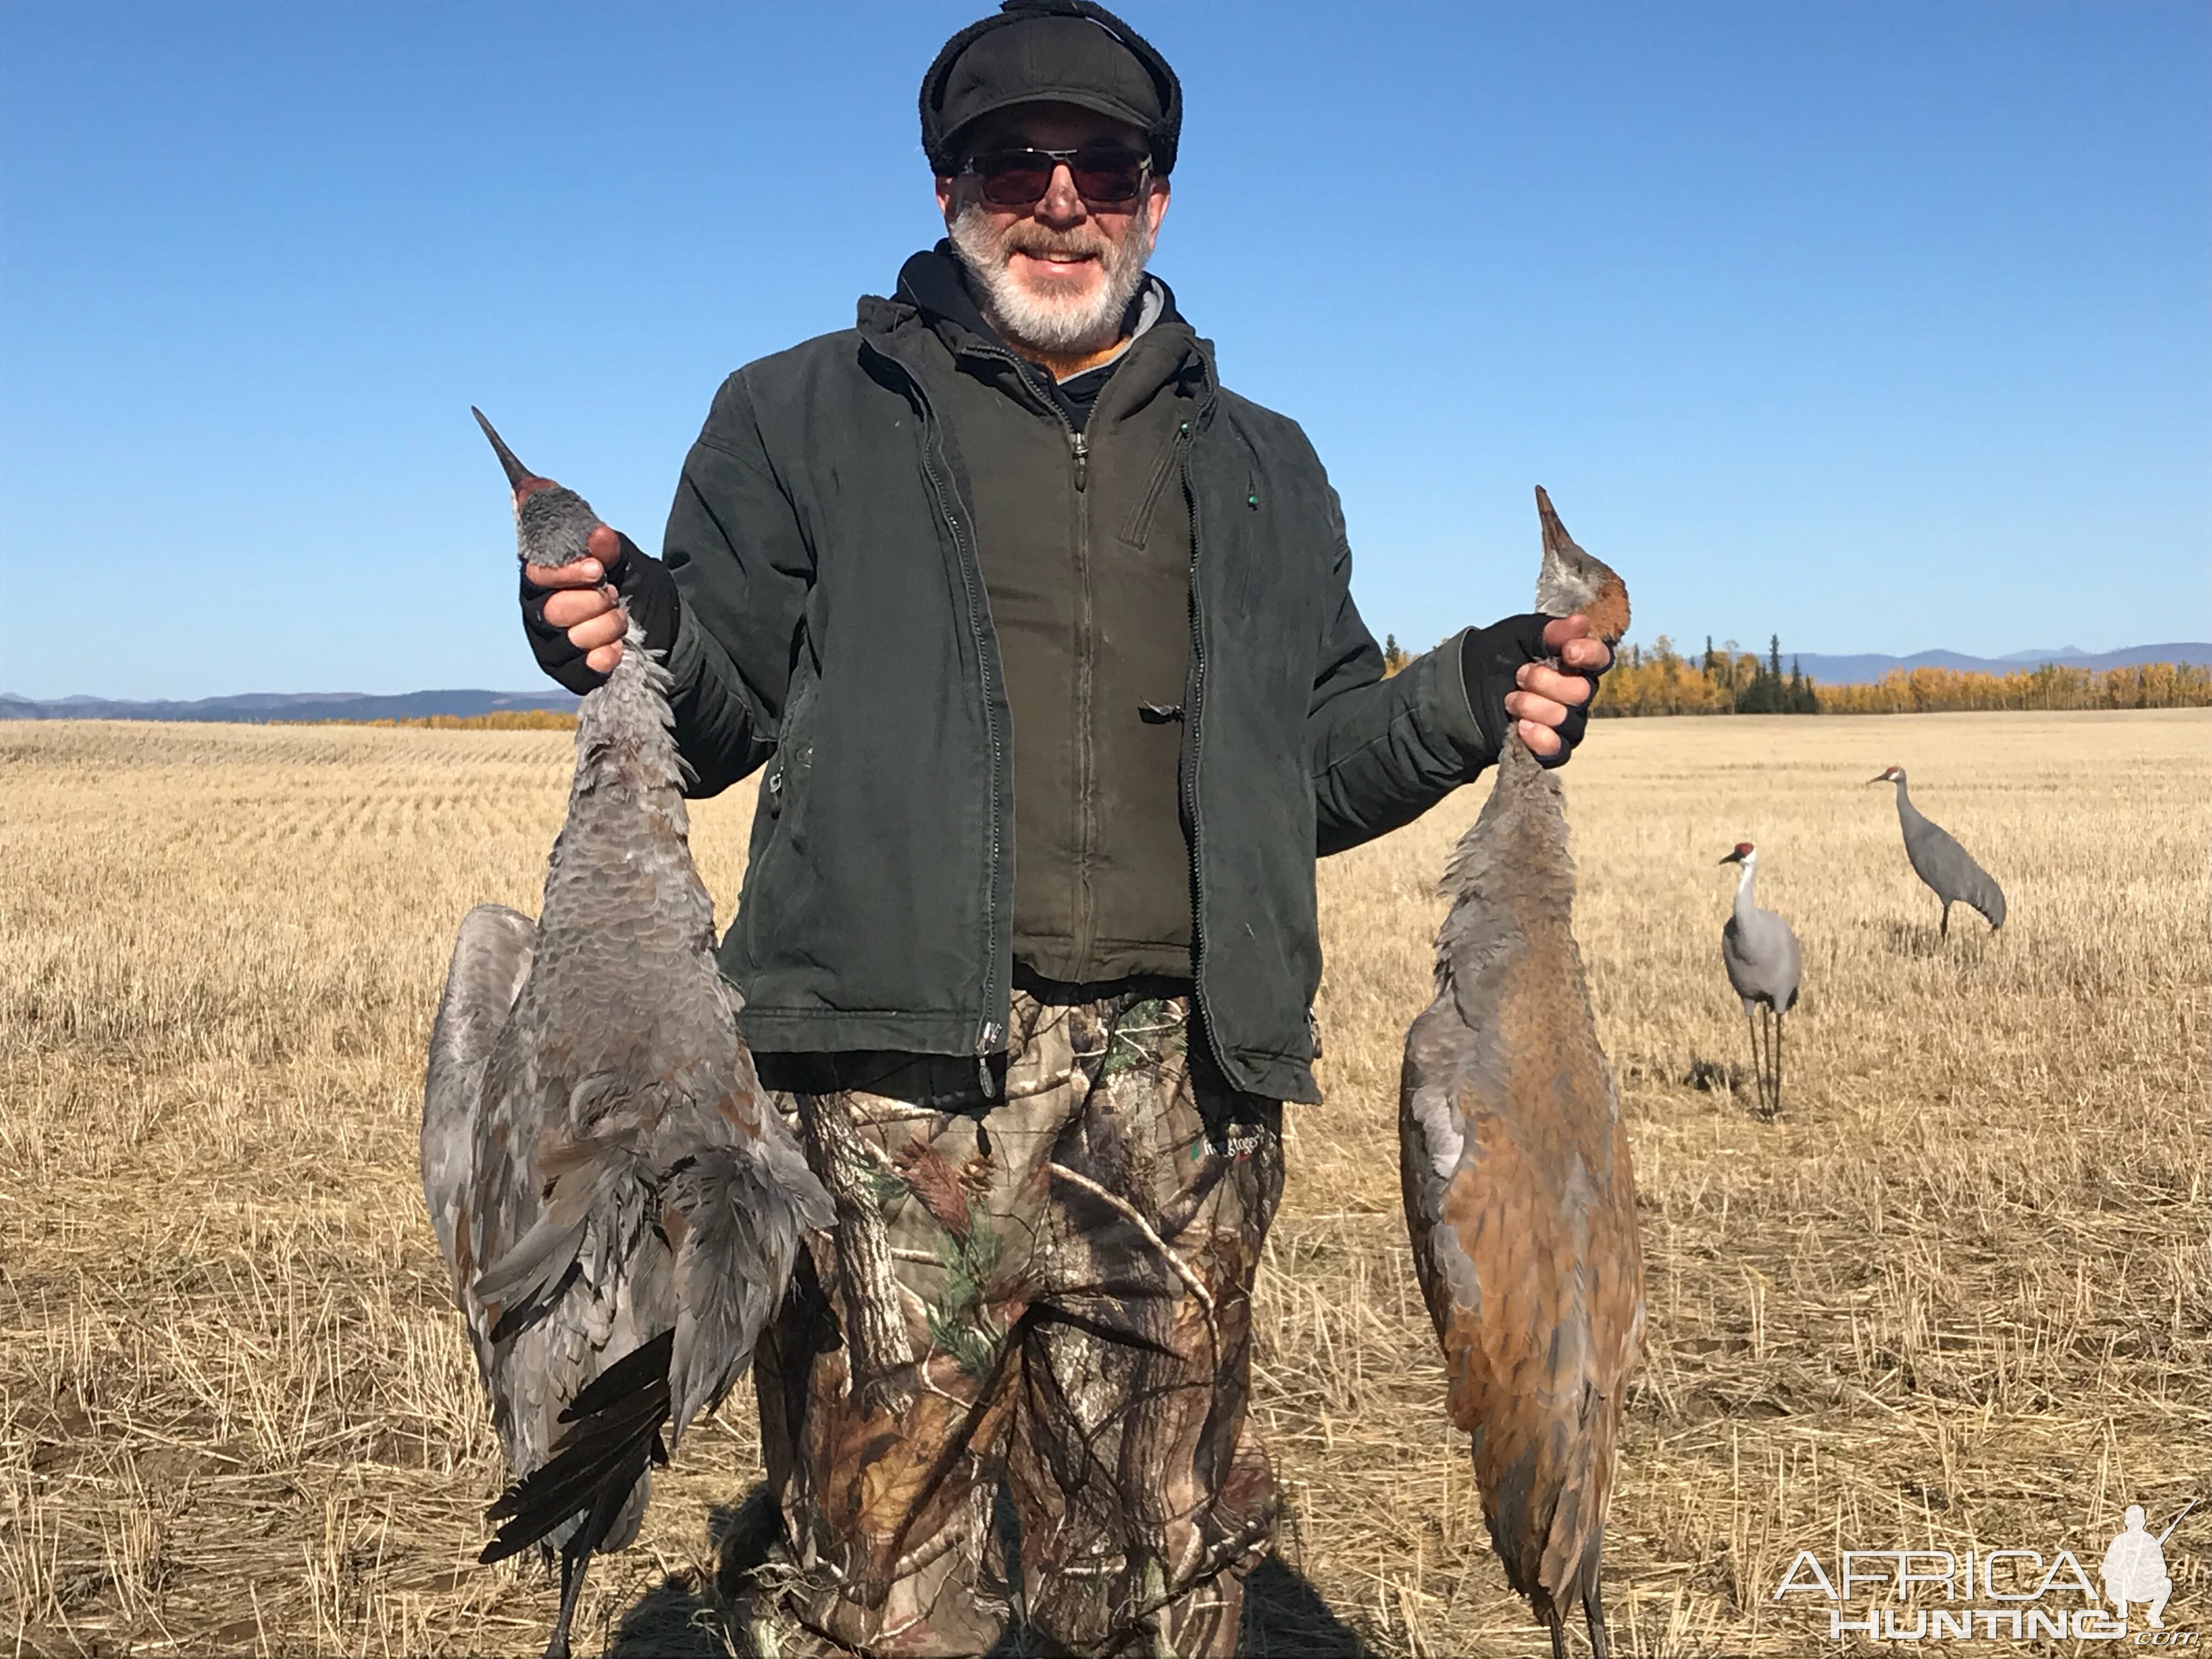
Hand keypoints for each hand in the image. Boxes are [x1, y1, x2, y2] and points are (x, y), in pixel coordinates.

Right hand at [519, 527, 679, 692]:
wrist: (666, 630)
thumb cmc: (637, 591)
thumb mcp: (629, 563)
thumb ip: (610, 549)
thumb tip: (598, 534)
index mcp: (545, 580)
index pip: (537, 574)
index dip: (566, 572)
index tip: (597, 570)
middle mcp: (539, 614)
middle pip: (553, 610)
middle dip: (594, 602)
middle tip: (613, 595)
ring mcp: (551, 646)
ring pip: (571, 639)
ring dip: (606, 627)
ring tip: (620, 620)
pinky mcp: (568, 674)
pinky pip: (583, 668)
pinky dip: (607, 655)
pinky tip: (619, 646)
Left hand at [1460, 613, 1612, 767]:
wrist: (1459, 695)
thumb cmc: (1491, 659)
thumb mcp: (1515, 637)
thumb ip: (1548, 632)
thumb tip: (1581, 623)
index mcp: (1573, 661)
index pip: (1600, 658)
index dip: (1590, 654)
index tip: (1568, 652)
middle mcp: (1575, 693)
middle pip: (1582, 691)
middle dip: (1546, 682)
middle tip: (1519, 675)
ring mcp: (1566, 722)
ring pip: (1567, 719)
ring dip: (1534, 707)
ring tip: (1510, 700)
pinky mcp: (1550, 749)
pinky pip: (1558, 749)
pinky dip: (1539, 737)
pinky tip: (1520, 726)